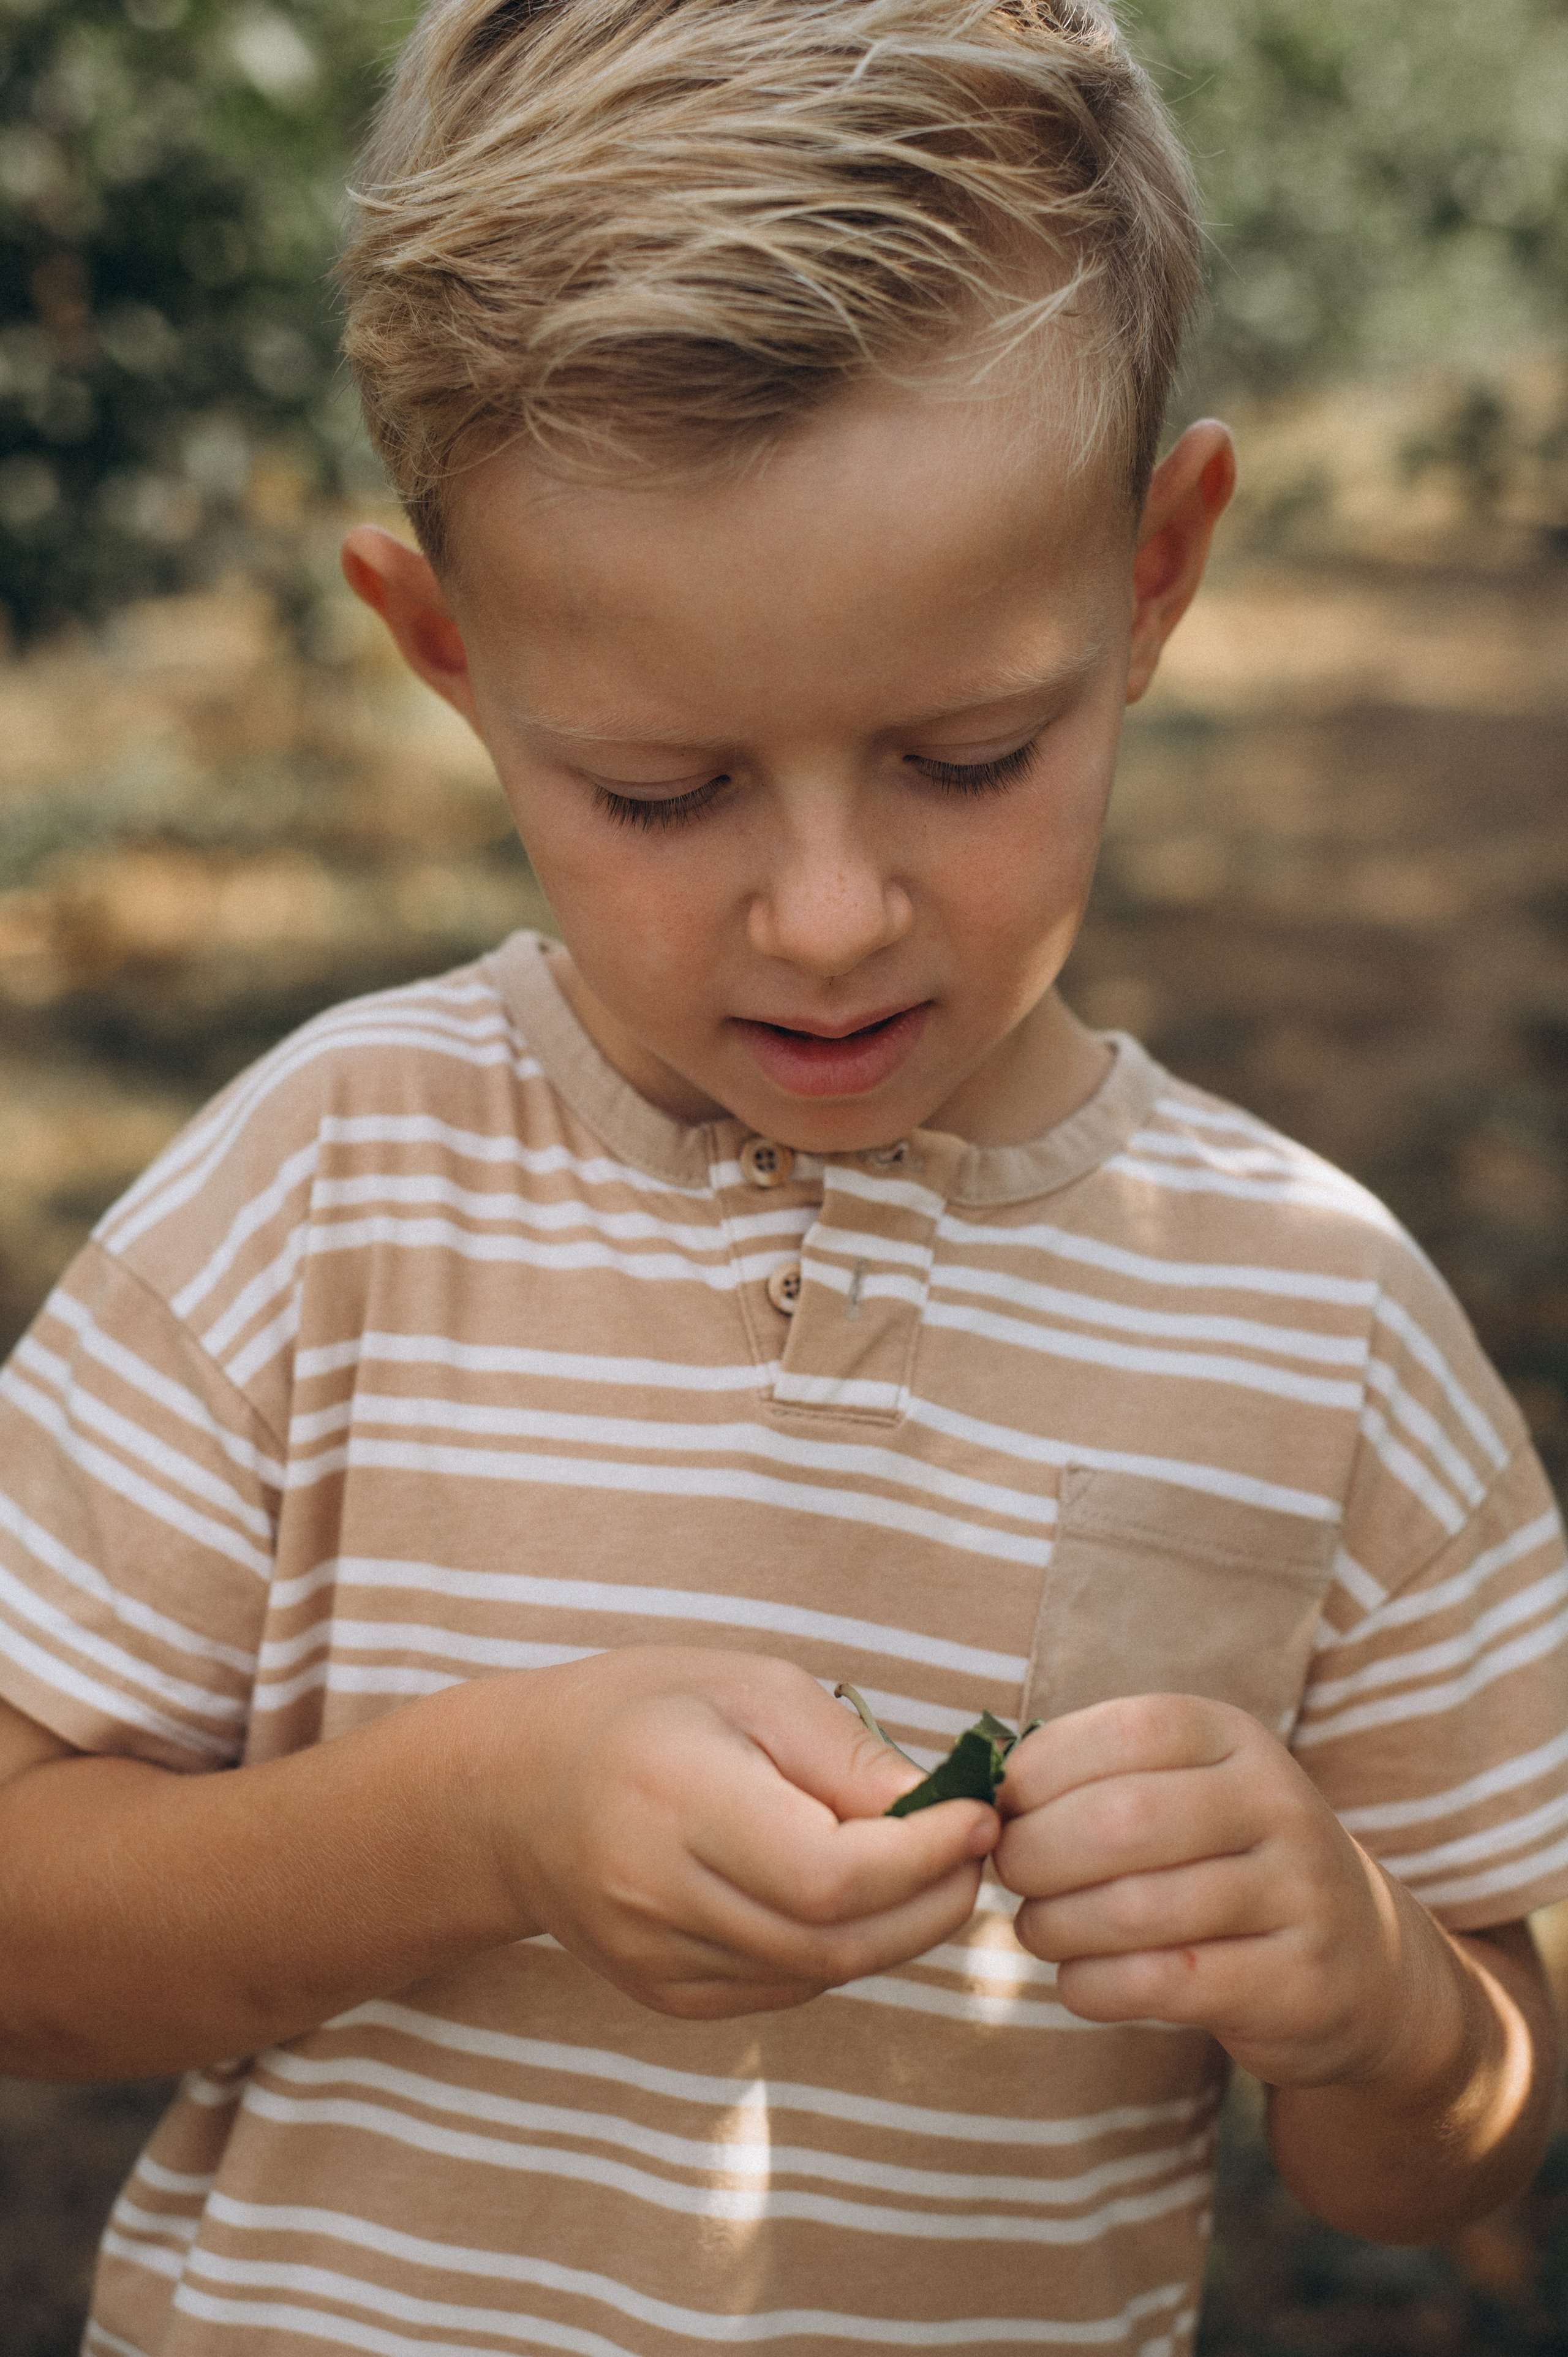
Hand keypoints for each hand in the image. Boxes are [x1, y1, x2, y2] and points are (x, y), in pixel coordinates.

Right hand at [478, 1648, 997, 2019]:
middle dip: (931, 1900)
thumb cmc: (646, 1713)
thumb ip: (848, 1756)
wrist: (518, 1792)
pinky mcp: (668, 1998)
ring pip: (819, 1975)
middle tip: (973, 1848)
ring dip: (897, 1929)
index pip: (829, 1875)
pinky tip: (847, 1895)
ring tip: (925, 1864)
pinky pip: (786, 1989)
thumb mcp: (751, 1688)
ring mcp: (658, 1963)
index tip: (978, 1815)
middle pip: (835, 1941)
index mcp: (678, 1802)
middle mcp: (659, 1897)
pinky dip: (840, 1948)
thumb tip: (947, 1812)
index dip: (923, 1858)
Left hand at [993, 1693, 1433, 2087]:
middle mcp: (1276, 1803)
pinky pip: (1164, 1984)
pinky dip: (1094, 1987)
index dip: (1040, 1771)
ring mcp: (1298, 1894)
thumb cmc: (1227, 1863)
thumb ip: (1095, 1780)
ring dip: (1056, 1925)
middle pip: (1121, 1821)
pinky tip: (1080, 1981)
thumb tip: (981, 1791)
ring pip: (1136, 1909)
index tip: (1003, 1808)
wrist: (1364, 1964)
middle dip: (1036, 1853)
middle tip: (1010, 1875)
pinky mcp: (1297, 1983)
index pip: (1124, 1732)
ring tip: (1038, 1929)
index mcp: (1235, 1739)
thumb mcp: (1184, 1793)